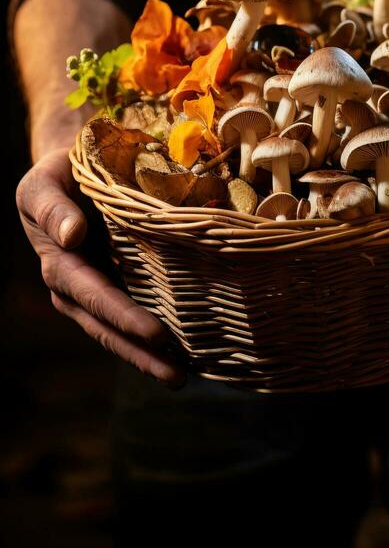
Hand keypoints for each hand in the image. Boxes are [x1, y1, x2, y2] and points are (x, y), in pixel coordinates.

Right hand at [15, 147, 186, 387]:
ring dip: (151, 356)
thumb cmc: (57, 176)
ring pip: (124, 332)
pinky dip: (157, 335)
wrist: (74, 169)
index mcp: (60, 267)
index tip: (156, 335)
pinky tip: (187, 348)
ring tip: (185, 375)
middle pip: (110, 329)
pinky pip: (139, 311)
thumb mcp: (43, 185)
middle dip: (142, 355)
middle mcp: (78, 289)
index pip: (95, 298)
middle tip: (178, 378)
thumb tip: (71, 236)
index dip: (125, 318)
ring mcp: (100, 290)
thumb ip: (52, 209)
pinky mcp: (120, 284)